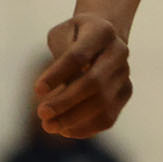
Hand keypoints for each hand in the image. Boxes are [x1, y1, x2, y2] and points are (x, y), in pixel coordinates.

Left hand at [35, 13, 132, 138]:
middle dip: (65, 101)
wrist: (103, 37)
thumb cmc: (74, 35)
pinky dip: (86, 127)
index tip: (37, 90)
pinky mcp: (126, 92)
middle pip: (93, 82)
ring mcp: (125, 73)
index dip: (57, 74)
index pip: (78, 56)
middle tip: (42, 113)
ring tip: (49, 126)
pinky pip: (108, 117)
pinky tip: (65, 130)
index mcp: (102, 31)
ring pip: (102, 103)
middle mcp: (119, 52)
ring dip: (73, 119)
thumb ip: (59, 55)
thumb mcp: (61, 34)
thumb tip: (56, 89)